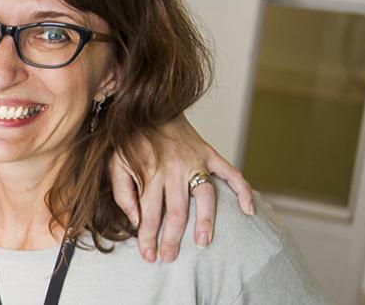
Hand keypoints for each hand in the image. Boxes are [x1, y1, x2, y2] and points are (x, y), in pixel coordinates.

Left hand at [107, 114, 254, 262]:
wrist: (148, 107)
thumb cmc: (129, 141)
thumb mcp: (114, 164)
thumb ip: (123, 193)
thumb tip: (136, 221)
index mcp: (149, 173)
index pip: (149, 215)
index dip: (148, 238)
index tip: (149, 257)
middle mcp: (174, 168)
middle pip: (176, 212)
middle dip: (173, 239)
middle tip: (171, 258)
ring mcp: (195, 161)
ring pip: (205, 196)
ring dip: (206, 221)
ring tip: (203, 243)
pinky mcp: (210, 154)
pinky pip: (231, 173)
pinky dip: (243, 191)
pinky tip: (249, 210)